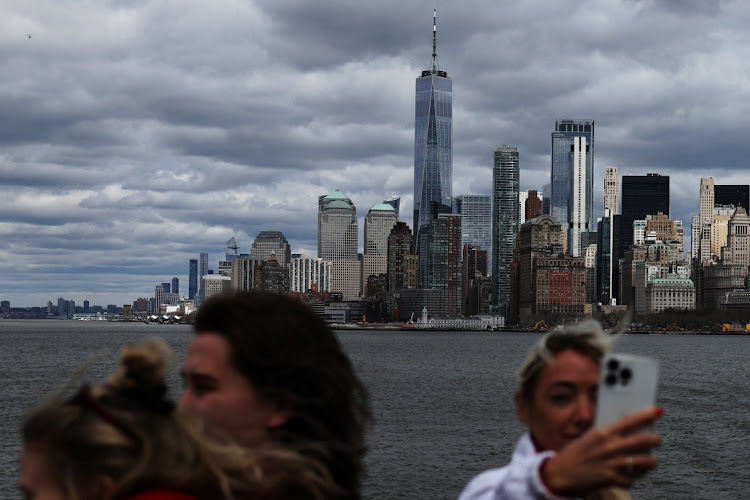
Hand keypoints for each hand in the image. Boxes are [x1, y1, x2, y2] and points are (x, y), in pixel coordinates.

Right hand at [541, 407, 662, 495]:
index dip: (646, 415)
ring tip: (650, 460)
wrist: (560, 473)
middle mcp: (610, 447)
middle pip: (644, 440)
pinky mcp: (612, 479)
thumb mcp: (589, 437)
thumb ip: (607, 433)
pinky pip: (631, 479)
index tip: (657, 412)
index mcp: (603, 433)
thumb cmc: (574, 453)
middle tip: (656, 440)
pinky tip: (628, 475)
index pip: (630, 420)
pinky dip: (631, 478)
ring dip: (651, 461)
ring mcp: (612, 463)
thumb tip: (626, 429)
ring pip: (645, 461)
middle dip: (655, 439)